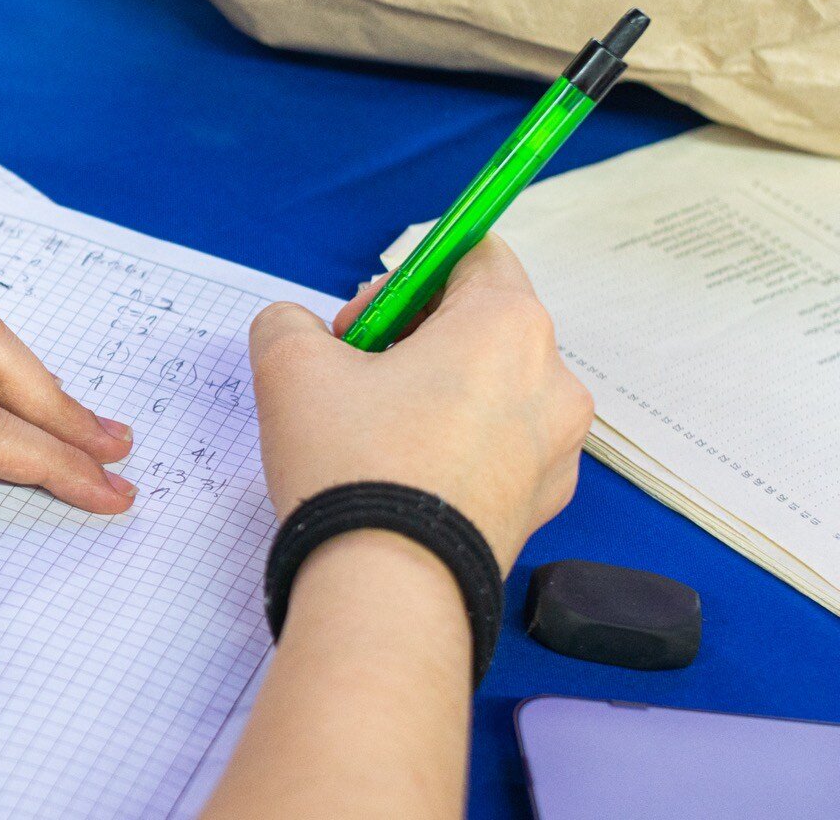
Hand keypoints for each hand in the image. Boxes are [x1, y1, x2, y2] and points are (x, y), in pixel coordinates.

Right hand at [247, 237, 590, 571]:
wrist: (388, 588)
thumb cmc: (353, 464)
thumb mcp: (290, 366)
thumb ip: (287, 322)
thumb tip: (295, 329)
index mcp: (507, 325)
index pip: (476, 254)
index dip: (409, 275)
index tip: (364, 323)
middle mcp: (553, 380)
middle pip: (483, 324)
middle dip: (415, 339)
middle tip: (354, 377)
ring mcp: (556, 450)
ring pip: (491, 390)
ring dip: (436, 394)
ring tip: (373, 435)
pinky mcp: (540, 505)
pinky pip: (498, 450)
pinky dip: (454, 449)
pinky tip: (401, 477)